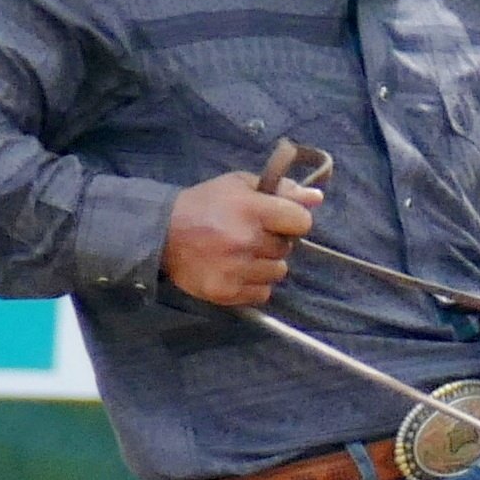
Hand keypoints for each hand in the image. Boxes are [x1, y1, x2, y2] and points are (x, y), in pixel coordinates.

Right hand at [162, 171, 316, 307]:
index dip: (294, 220)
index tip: (281, 220)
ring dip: (265, 264)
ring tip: (242, 254)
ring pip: (278, 272)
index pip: (301, 221)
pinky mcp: (228, 292)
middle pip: (287, 249)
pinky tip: (236, 270)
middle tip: (251, 235)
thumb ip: (280, 189)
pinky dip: (254, 284)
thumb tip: (317, 198)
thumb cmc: (205, 204)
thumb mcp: (240, 185)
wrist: (162, 234)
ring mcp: (237, 269)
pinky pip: (262, 293)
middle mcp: (247, 241)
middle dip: (274, 242)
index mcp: (252, 209)